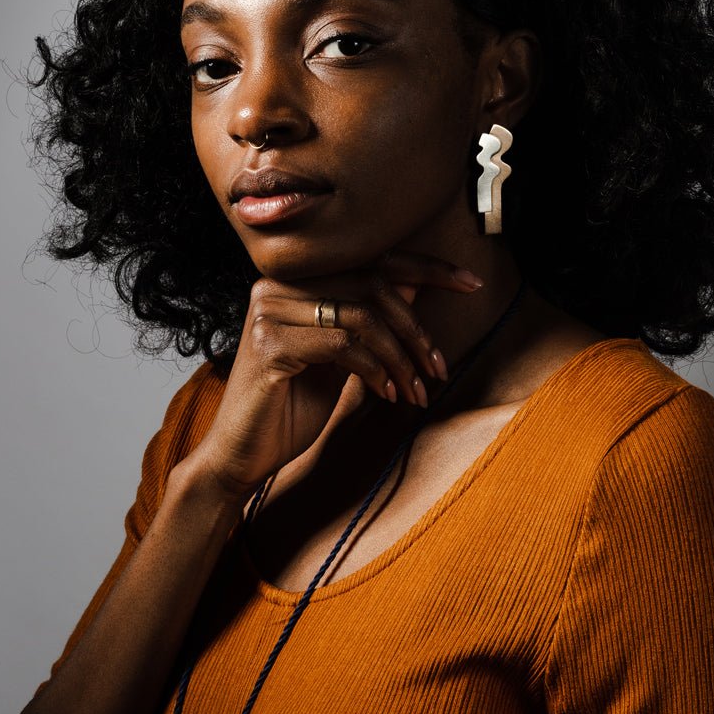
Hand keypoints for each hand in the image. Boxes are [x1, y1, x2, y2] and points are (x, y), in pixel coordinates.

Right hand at [185, 251, 483, 500]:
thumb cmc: (291, 405)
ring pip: (362, 315)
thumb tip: (417, 282)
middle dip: (417, 329)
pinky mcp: (270, 344)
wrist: (242, 455)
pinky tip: (386, 396)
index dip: (427, 268)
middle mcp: (278, 285)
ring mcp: (269, 311)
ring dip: (401, 357)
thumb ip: (368, 317)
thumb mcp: (342, 356)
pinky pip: (343, 345)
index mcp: (295, 279)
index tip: (471, 284)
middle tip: (438, 368)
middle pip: (372, 284)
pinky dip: (375, 371)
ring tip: (415, 391)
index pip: (371, 259)